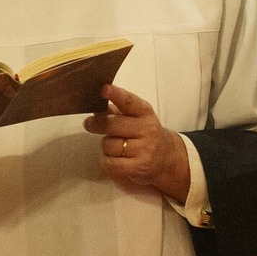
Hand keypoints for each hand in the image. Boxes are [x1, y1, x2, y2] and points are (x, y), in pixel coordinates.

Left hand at [85, 84, 191, 202]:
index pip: (129, 101)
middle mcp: (147, 129)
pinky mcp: (139, 167)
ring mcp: (144, 149)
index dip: (115, 94)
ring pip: (108, 145)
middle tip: (89, 124)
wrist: (167, 158)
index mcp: (144, 112)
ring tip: (114, 147)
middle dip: (96, 124)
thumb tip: (95, 105)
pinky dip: (106, 162)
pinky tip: (113, 160)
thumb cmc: (145, 134)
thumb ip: (116, 111)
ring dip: (105, 147)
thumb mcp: (136, 118)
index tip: (104, 89)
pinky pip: (110, 163)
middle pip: (112, 124)